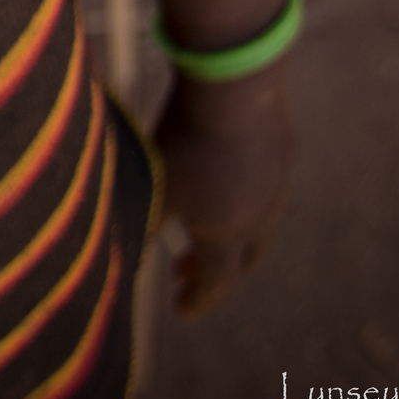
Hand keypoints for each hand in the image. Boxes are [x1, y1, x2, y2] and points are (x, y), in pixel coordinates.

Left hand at [150, 63, 289, 317]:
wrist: (236, 87)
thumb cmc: (183, 140)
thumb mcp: (153, 185)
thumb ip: (140, 221)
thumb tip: (117, 250)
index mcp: (225, 235)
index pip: (214, 284)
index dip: (197, 301)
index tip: (180, 311)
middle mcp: (259, 217)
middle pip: (242, 258)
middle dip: (213, 269)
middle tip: (183, 269)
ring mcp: (276, 184)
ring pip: (258, 222)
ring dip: (229, 232)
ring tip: (201, 223)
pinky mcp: (281, 150)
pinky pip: (263, 186)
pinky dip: (241, 196)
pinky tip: (222, 178)